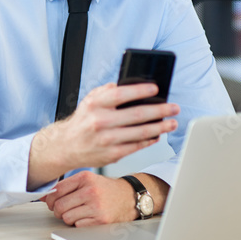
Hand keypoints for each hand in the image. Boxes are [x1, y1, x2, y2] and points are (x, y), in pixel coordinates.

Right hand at [27, 83, 179, 188]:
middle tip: (173, 108)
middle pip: (137, 115)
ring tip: (172, 123)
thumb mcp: (90, 100)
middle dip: (159, 111)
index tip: (156, 89)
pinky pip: (136, 146)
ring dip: (160, 127)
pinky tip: (158, 135)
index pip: (121, 94)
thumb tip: (131, 84)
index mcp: (95, 104)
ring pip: (141, 133)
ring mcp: (107, 140)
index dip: (140, 90)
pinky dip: (150, 140)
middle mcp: (100, 122)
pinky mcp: (112, 154)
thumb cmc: (83, 120)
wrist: (67, 146)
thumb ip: (108, 90)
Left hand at [42, 171, 168, 226]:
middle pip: (59, 206)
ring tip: (77, 213)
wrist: (130, 197)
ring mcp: (96, 206)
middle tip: (62, 210)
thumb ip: (67, 186)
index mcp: (85, 177)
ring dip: (68, 218)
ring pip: (67, 217)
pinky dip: (79, 224)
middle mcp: (90, 191)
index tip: (51, 202)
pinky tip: (86, 217)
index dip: (50, 199)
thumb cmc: (106, 189)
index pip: (57, 190)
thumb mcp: (88, 180)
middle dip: (58, 210)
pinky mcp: (101, 220)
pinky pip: (78, 226)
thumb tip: (44, 195)